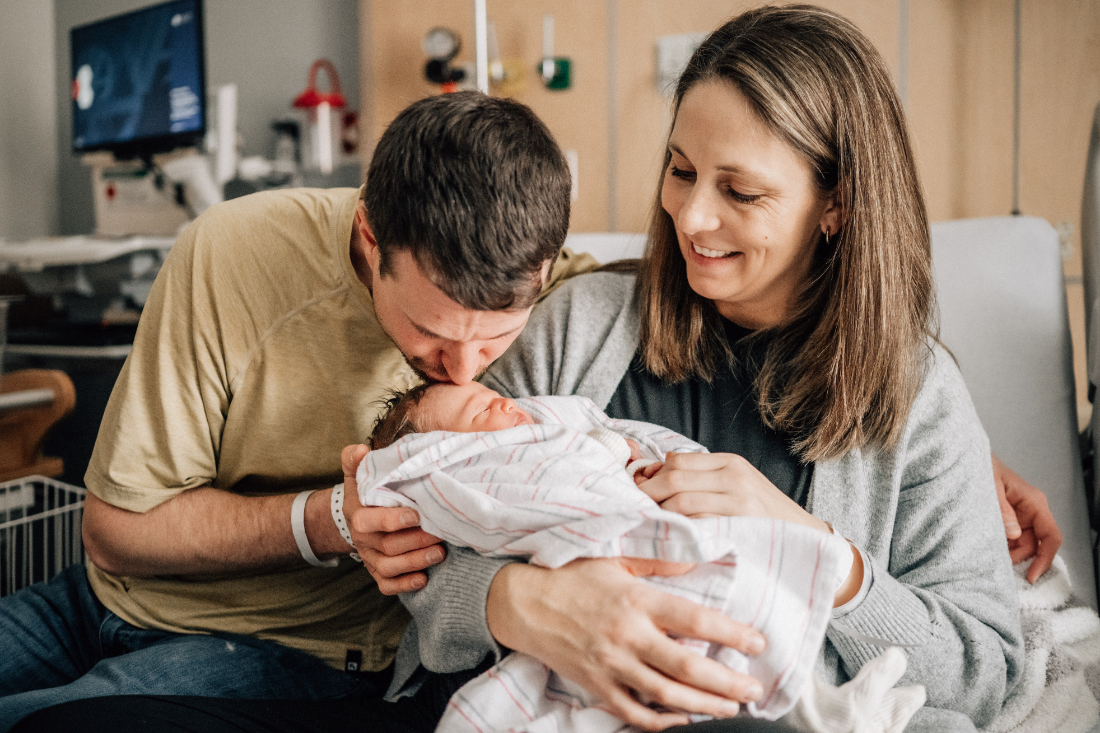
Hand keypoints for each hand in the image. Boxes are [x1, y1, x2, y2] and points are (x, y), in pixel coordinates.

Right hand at [341, 444, 444, 593]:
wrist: (356, 517)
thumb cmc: (366, 492)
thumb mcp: (360, 475)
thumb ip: (356, 460)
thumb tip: (360, 449)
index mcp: (358, 515)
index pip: (371, 522)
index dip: (393, 521)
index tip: (417, 515)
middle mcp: (363, 540)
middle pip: (388, 547)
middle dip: (416, 542)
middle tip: (441, 533)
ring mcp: (370, 558)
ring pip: (390, 568)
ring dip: (416, 562)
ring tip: (440, 553)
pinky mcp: (378, 572)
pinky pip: (387, 585)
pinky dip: (405, 585)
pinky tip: (424, 579)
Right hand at [486, 557, 766, 730]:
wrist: (523, 603)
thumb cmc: (571, 576)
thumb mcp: (615, 558)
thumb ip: (658, 561)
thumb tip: (697, 562)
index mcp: (637, 600)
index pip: (695, 620)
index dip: (732, 634)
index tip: (758, 643)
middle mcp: (628, 636)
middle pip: (688, 668)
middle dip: (728, 683)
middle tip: (754, 690)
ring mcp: (611, 665)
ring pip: (667, 696)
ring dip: (705, 706)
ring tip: (731, 707)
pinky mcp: (596, 686)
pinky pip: (634, 713)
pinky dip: (662, 721)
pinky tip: (683, 718)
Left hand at [638, 452, 827, 531]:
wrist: (806, 541)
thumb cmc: (763, 516)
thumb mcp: (735, 486)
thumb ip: (700, 478)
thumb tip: (650, 475)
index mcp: (731, 463)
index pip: (676, 461)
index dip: (652, 476)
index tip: (641, 492)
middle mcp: (735, 477)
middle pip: (673, 479)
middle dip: (648, 496)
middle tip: (638, 512)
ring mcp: (739, 502)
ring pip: (680, 503)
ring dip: (661, 517)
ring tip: (655, 528)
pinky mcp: (740, 527)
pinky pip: (697, 526)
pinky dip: (680, 532)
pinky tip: (674, 540)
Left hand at [991, 453, 1062, 581]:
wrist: (966, 459)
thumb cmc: (980, 466)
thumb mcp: (989, 487)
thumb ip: (1002, 511)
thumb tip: (1014, 534)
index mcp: (1033, 502)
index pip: (1050, 536)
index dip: (1045, 558)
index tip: (1031, 576)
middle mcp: (1030, 511)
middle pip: (1034, 545)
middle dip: (1018, 558)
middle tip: (997, 563)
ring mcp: (1018, 516)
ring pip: (1020, 544)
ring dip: (1007, 553)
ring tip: (987, 553)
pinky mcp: (1006, 519)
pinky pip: (1008, 539)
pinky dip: (1000, 546)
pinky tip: (986, 547)